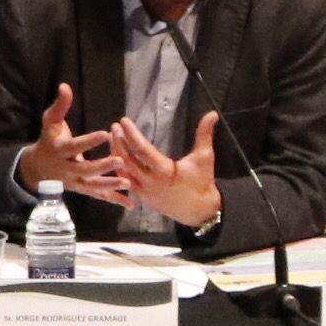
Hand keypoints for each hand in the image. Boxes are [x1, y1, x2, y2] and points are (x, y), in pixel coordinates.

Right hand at [17, 83, 131, 205]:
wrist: (38, 168)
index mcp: (60, 150)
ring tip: (127, 182)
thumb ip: (60, 106)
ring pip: (93, 187)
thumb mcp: (50, 121)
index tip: (105, 133)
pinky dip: (114, 200)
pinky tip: (130, 203)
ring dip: (110, 185)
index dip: (89, 141)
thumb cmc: (49, 140)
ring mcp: (76, 182)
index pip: (74, 146)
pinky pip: (99, 196)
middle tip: (120, 160)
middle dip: (102, 166)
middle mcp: (67, 169)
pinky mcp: (83, 190)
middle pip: (85, 170)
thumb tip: (65, 86)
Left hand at [115, 109, 223, 232]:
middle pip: (127, 160)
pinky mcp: (143, 198)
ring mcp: (144, 191)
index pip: (142, 149)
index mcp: (164, 171)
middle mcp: (150, 181)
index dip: (131, 134)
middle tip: (114, 127)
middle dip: (119, 142)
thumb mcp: (205, 156)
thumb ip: (205, 133)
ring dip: (116, 155)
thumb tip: (212, 114)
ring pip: (123, 172)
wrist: (201, 211)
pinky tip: (117, 158)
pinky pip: (125, 183)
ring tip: (113, 139)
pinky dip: (120, 169)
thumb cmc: (202, 182)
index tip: (124, 121)